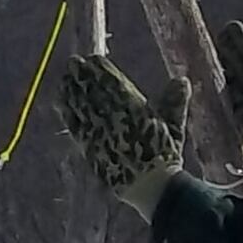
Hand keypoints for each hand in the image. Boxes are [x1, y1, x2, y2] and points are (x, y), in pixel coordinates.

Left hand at [57, 54, 191, 216]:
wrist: (148, 184)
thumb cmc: (164, 156)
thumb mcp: (174, 127)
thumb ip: (174, 101)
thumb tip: (182, 80)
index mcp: (133, 107)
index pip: (111, 82)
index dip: (100, 69)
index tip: (93, 58)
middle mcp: (112, 115)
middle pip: (92, 90)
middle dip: (82, 75)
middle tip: (73, 62)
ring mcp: (98, 130)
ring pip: (80, 104)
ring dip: (71, 89)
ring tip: (65, 78)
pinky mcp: (88, 145)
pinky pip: (74, 124)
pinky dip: (66, 110)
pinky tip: (60, 102)